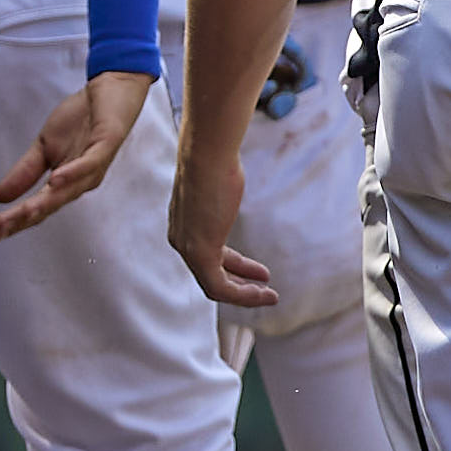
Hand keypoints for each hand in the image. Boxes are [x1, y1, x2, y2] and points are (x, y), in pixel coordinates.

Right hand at [0, 71, 148, 238]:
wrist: (109, 90)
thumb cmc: (81, 121)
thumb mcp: (45, 146)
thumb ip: (26, 172)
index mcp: (66, 182)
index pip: (39, 207)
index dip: (17, 220)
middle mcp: (81, 181)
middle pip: (51, 204)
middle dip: (24, 217)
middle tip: (0, 228)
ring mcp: (94, 165)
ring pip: (68, 190)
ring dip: (45, 202)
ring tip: (24, 212)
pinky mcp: (105, 146)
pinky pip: (88, 164)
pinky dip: (72, 173)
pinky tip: (55, 180)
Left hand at [167, 134, 279, 309]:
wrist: (206, 154)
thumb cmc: (215, 159)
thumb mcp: (218, 181)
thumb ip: (221, 190)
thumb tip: (231, 172)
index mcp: (184, 224)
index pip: (209, 255)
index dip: (236, 266)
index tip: (258, 271)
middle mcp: (180, 240)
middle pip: (211, 273)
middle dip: (241, 283)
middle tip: (264, 287)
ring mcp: (187, 248)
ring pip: (214, 286)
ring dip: (244, 295)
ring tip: (270, 296)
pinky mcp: (199, 252)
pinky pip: (219, 286)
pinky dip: (242, 294)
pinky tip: (263, 291)